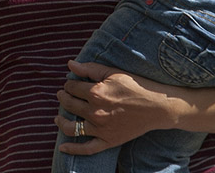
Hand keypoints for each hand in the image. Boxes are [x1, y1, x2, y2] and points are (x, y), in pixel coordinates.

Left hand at [54, 60, 170, 154]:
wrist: (157, 107)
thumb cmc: (135, 86)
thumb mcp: (112, 72)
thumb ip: (89, 69)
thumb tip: (69, 64)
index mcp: (96, 92)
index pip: (71, 87)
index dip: (69, 84)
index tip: (72, 83)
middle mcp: (95, 112)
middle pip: (69, 104)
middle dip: (63, 97)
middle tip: (63, 94)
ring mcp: (101, 129)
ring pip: (71, 127)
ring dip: (61, 120)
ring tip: (58, 116)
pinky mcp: (108, 141)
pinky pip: (86, 148)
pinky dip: (72, 149)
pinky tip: (62, 147)